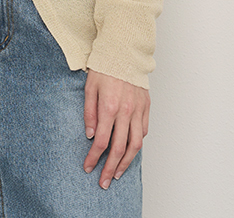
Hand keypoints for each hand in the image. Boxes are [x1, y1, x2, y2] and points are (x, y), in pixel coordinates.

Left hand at [83, 69, 148, 188]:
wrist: (124, 51)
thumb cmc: (104, 67)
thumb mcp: (89, 88)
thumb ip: (89, 112)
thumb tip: (89, 135)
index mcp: (109, 107)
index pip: (101, 141)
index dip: (94, 158)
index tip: (88, 167)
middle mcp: (125, 112)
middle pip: (119, 149)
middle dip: (110, 168)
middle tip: (104, 182)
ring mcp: (138, 110)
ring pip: (135, 145)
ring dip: (126, 163)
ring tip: (118, 173)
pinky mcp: (146, 107)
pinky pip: (143, 131)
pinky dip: (138, 144)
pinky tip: (130, 151)